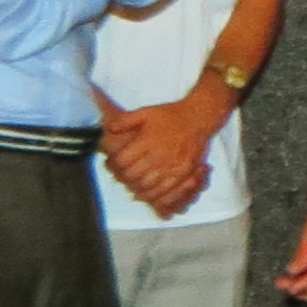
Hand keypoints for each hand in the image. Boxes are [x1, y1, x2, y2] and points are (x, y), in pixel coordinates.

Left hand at [101, 95, 221, 217]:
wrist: (197, 118)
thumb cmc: (170, 116)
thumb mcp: (145, 112)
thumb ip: (125, 121)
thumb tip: (109, 129)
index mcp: (147, 141)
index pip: (123, 161)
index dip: (113, 165)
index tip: (111, 164)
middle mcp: (159, 154)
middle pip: (133, 176)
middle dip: (124, 178)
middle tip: (121, 176)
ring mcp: (173, 165)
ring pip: (148, 186)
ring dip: (137, 188)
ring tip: (133, 186)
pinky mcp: (184, 171)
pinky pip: (167, 188)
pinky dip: (155, 194)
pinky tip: (149, 192)